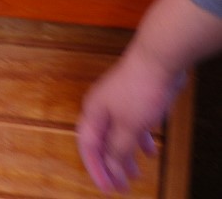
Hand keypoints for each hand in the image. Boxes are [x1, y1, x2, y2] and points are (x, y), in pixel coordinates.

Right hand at [76, 45, 183, 192]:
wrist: (158, 60)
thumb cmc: (139, 88)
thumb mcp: (129, 126)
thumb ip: (119, 148)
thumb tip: (111, 168)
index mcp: (93, 113)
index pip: (88, 147)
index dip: (97, 169)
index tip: (107, 189)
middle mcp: (102, 109)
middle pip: (102, 143)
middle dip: (111, 166)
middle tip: (120, 186)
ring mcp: (118, 104)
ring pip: (118, 136)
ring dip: (125, 156)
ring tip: (136, 174)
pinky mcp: (134, 101)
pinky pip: (132, 128)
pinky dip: (139, 142)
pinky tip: (150, 151)